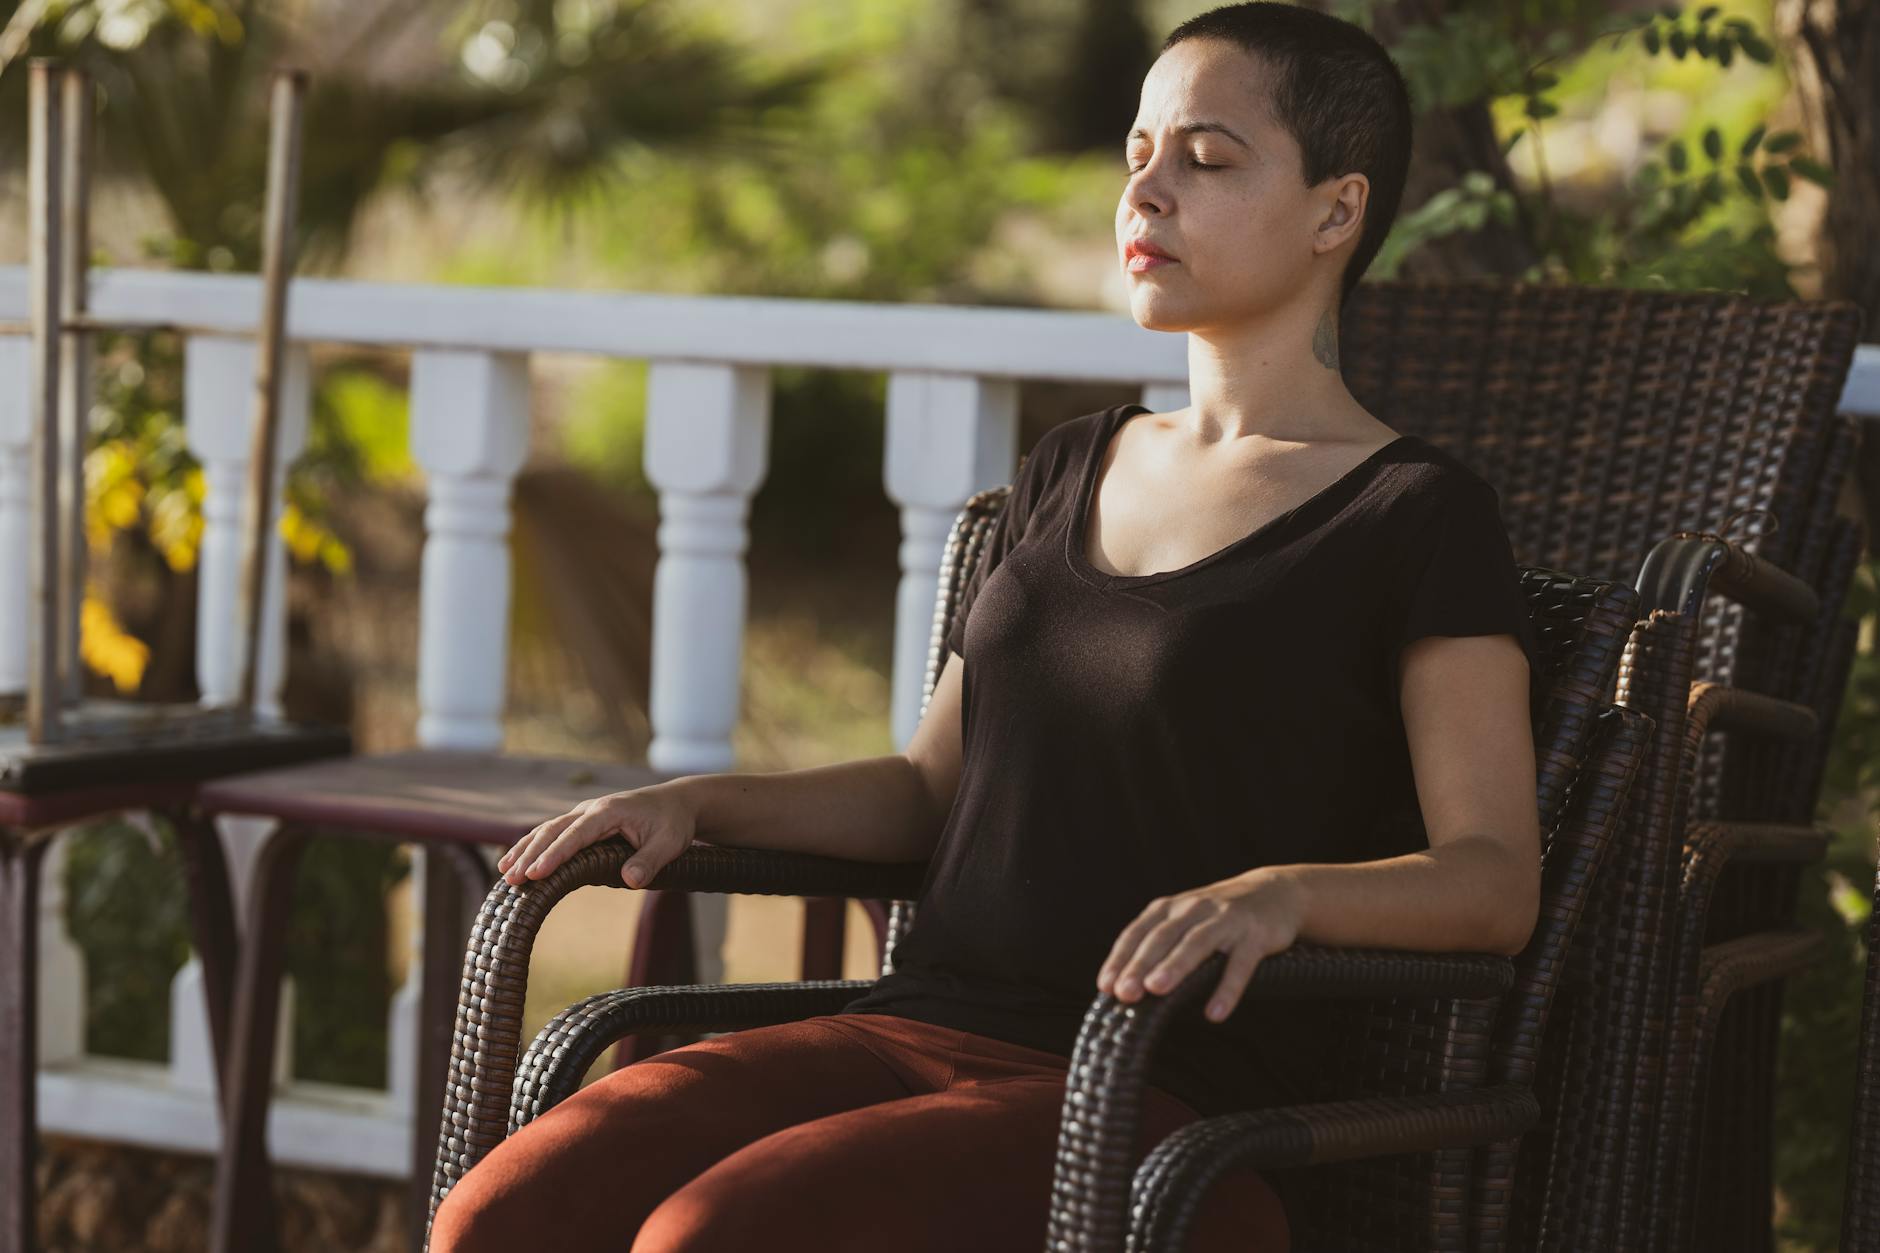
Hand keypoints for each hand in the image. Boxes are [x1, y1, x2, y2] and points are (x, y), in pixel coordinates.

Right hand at [498, 783, 697, 889]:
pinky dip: (532, 846)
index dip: (555, 855)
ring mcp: (584, 815)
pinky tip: (514, 862)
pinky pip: (553, 833)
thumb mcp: (670, 843)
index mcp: (609, 812)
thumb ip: (650, 861)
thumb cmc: (673, 823)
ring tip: (504, 874)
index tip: (536, 873)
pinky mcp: (582, 823)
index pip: (576, 835)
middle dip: (531, 855)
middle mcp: (591, 810)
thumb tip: (631, 880)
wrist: (676, 803)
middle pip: (553, 831)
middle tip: (511, 880)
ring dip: (525, 850)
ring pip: (547, 830)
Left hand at [1095, 868, 1306, 1023]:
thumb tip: (1126, 987)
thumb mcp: (1185, 921)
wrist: (1276, 892)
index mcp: (1170, 908)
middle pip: (1162, 937)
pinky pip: (1240, 964)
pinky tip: (1215, 1013)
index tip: (1105, 986)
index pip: (1138, 932)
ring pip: (1197, 943)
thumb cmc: (1218, 916)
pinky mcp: (1255, 935)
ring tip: (1157, 990)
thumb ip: (1160, 946)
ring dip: (1175, 966)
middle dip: (1141, 965)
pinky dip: (1227, 988)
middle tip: (1125, 992)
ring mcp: (1226, 920)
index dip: (1120, 958)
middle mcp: (1194, 909)